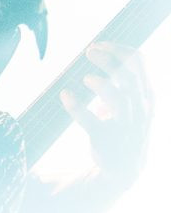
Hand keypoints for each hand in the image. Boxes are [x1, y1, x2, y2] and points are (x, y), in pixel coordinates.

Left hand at [60, 41, 153, 186]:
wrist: (124, 169)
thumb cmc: (126, 129)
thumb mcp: (132, 104)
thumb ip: (124, 85)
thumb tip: (101, 70)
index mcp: (146, 95)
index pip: (139, 62)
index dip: (118, 49)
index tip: (99, 44)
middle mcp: (140, 108)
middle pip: (129, 75)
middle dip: (109, 59)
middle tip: (88, 51)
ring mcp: (125, 126)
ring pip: (118, 98)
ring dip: (101, 83)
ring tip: (86, 77)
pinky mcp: (106, 141)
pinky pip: (91, 122)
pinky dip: (76, 107)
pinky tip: (65, 95)